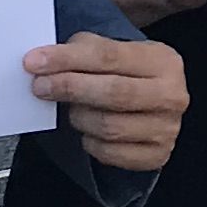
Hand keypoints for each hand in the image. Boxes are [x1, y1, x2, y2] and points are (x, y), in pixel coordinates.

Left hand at [30, 30, 187, 172]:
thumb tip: (43, 61)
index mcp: (163, 60)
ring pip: (109, 126)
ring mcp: (167, 128)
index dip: (67, 59)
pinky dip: (90, 142)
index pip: (109, 56)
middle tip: (40, 86)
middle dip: (70, 88)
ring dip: (80, 117)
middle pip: (113, 92)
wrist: (149, 107)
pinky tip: (88, 131)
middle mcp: (171, 95)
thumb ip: (82, 52)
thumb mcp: (111, 53)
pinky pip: (110, 153)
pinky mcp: (157, 155)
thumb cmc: (126, 77)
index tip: (35, 62)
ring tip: (73, 109)